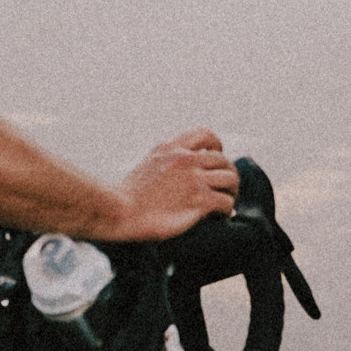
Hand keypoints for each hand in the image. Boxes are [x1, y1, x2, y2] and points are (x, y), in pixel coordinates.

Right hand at [106, 127, 238, 240]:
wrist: (119, 211)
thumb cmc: (127, 196)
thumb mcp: (147, 164)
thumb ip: (165, 161)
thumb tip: (178, 170)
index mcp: (171, 149)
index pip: (204, 134)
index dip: (216, 146)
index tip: (216, 158)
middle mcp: (185, 160)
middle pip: (223, 160)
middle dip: (227, 174)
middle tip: (225, 188)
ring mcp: (193, 180)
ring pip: (230, 179)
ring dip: (232, 191)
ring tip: (227, 200)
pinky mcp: (198, 200)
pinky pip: (225, 202)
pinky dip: (227, 210)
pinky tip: (220, 216)